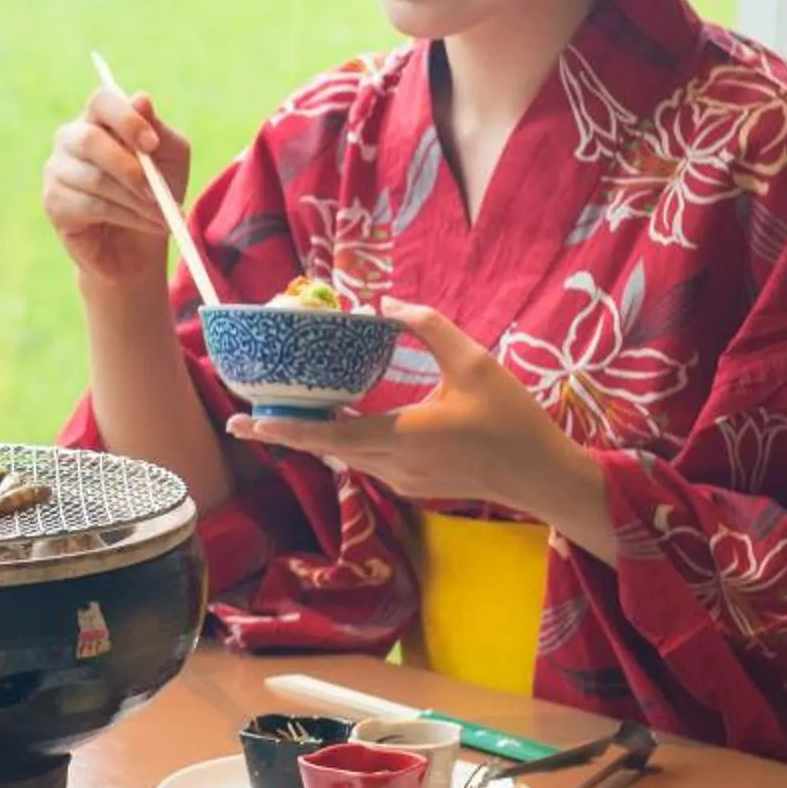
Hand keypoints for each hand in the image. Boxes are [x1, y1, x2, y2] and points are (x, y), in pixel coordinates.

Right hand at [42, 85, 193, 292]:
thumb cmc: (155, 193)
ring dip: (136, 200)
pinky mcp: (53, 202)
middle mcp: (70, 139)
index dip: (126, 119)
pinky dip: (127, 217)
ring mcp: (57, 170)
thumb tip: (141, 98)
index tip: (152, 144)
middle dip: (129, 167)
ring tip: (162, 214)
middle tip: (157, 191)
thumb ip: (159, 131)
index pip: (101, 101)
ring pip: (95, 178)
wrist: (140, 247)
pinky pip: (90, 206)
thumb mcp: (170, 159)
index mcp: (98, 119)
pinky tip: (145, 224)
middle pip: (90, 139)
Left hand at [225, 301, 608, 534]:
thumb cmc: (511, 420)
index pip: (326, 436)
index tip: (243, 420)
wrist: (543, 477)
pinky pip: (364, 462)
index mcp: (401, 438)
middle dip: (285, 429)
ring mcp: (401, 480)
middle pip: (324, 447)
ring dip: (315, 434)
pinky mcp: (413, 485)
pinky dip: (343, 441)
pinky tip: (336, 420)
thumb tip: (387, 302)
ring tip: (284, 410)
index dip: (281, 428)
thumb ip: (428, 327)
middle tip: (247, 412)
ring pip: (343, 456)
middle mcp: (392, 466)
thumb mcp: (473, 361)